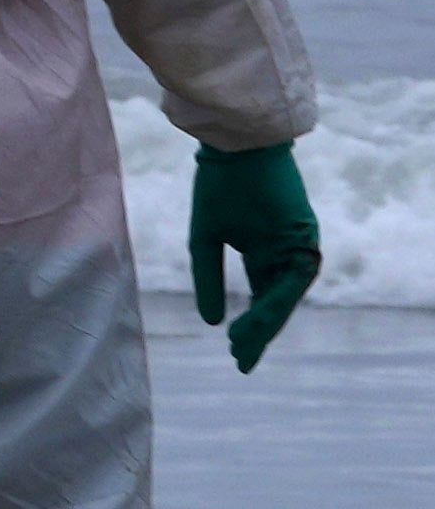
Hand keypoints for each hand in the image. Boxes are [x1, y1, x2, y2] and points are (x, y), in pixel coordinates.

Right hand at [190, 141, 324, 372]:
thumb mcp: (204, 239)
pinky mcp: (304, 237)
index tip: (237, 357)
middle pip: (276, 304)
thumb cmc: (218, 184)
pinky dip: (276, 300)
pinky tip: (257, 319)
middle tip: (241, 360)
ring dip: (267, 322)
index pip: (260, 299)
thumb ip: (208, 279)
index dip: (250, 329)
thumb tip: (211, 322)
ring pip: (285, 296)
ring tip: (244, 344)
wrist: (235, 148)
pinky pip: (293, 278)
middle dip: (258, 333)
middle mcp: (284, 253)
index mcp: (262, 251)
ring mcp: (297, 245)